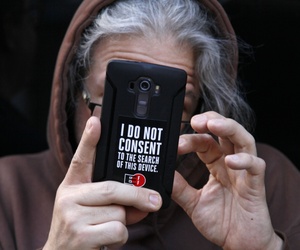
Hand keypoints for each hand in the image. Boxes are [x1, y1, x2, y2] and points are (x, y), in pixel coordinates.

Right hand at [44, 115, 161, 249]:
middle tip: (155, 200)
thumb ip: (117, 202)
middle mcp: (68, 197)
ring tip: (108, 230)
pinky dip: (120, 238)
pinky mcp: (80, 236)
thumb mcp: (93, 211)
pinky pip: (117, 230)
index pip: (81, 159)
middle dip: (138, 195)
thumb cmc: (81, 230)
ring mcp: (72, 216)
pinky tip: (106, 241)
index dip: (89, 139)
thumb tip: (146, 200)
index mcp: (72, 187)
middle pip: (112, 188)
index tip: (97, 121)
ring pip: (118, 212)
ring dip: (124, 223)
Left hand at [172, 111, 282, 249]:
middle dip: (212, 121)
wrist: (239, 244)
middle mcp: (231, 164)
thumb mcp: (193, 203)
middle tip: (195, 120)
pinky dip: (244, 161)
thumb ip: (180, 188)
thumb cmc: (220, 221)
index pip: (205, 143)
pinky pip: (255, 167)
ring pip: (243, 141)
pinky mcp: (256, 186)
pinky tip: (230, 161)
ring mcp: (245, 173)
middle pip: (226, 133)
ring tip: (212, 125)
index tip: (176, 143)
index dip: (191, 139)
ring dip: (228, 129)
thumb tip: (162, 174)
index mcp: (217, 165)